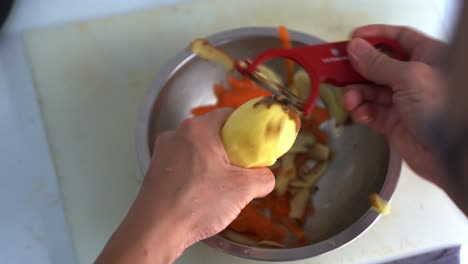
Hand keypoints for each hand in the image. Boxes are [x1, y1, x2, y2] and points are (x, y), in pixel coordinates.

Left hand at [96, 108, 273, 263]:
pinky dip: (195, 173)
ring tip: (221, 186)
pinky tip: (201, 194)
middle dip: (230, 149)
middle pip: (213, 133)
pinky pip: (183, 163)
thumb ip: (263, 178)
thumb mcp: (242, 190)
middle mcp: (177, 134)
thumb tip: (266, 176)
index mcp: (198, 129)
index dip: (246, 128)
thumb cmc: (196, 203)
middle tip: (241, 169)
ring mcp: (163, 151)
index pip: (229, 115)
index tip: (254, 145)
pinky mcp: (156, 169)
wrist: (156, 230)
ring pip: (197, 149)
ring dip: (212, 163)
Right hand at [343, 25, 448, 188]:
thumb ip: (378, 63)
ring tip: (349, 99)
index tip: (352, 39)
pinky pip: (371, 111)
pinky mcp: (393, 122)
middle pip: (379, 65)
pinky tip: (359, 113)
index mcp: (427, 57)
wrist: (449, 153)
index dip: (375, 36)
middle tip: (338, 70)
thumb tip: (354, 48)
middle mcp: (414, 76)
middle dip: (358, 68)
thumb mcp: (409, 77)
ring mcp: (403, 100)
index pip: (399, 38)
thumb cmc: (439, 107)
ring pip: (371, 90)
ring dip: (357, 93)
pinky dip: (362, 111)